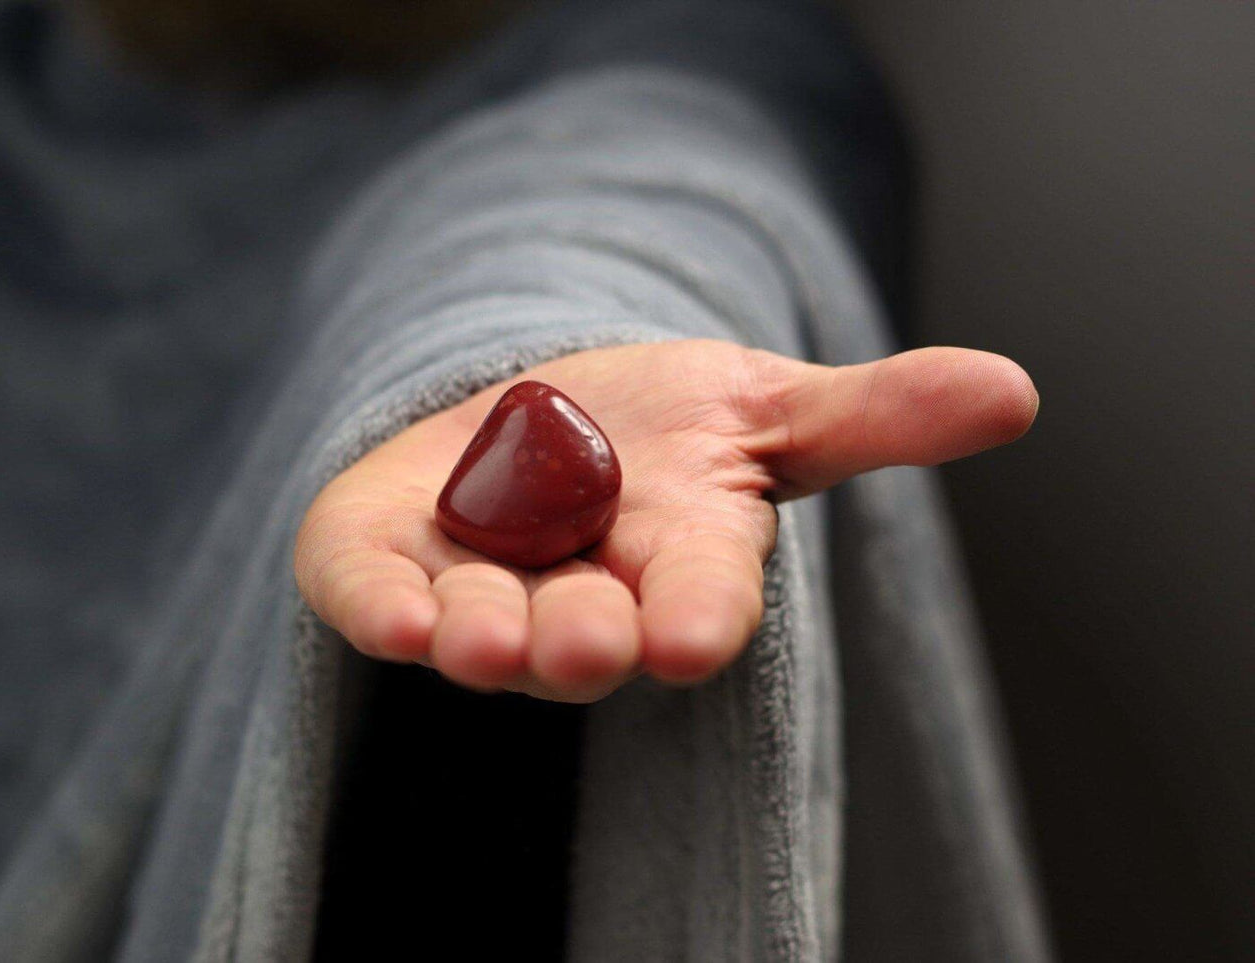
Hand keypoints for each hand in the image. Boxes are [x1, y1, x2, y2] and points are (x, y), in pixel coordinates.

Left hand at [293, 339, 1036, 701]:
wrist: (530, 421)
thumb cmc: (658, 430)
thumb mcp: (762, 406)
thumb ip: (873, 414)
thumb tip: (1014, 394)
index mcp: (680, 565)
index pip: (701, 603)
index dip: (698, 618)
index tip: (689, 636)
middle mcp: (584, 600)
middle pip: (589, 637)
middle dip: (585, 641)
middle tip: (588, 638)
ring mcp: (482, 592)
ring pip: (484, 635)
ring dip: (483, 636)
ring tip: (476, 627)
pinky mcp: (388, 571)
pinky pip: (376, 601)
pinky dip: (382, 610)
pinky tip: (393, 617)